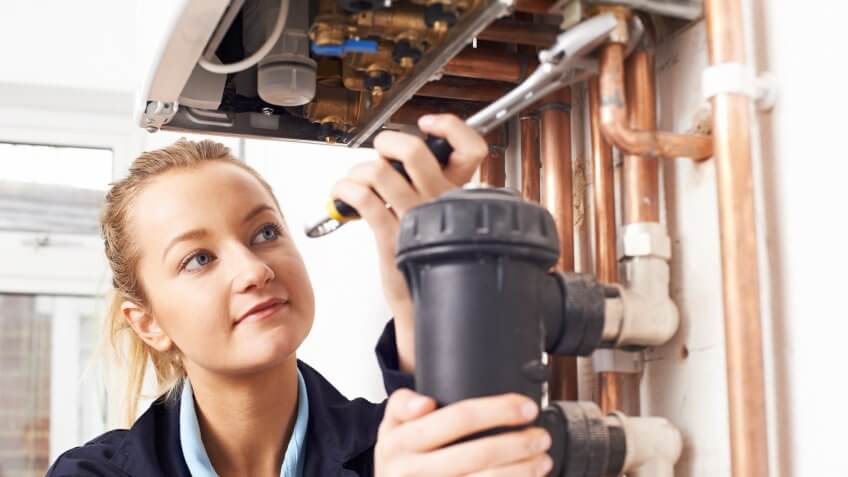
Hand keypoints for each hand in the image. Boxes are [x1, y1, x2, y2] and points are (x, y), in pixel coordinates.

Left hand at [330, 114, 487, 371]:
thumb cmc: (426, 259)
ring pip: (379, 172)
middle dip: (386, 144)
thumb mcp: (438, 220)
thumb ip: (426, 186)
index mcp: (458, 196)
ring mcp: (416, 220)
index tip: (429, 125)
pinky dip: (344, 190)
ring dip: (358, 172)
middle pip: (414, 151)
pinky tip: (342, 196)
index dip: (451, 127)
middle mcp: (441, 204)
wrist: (423, 307)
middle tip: (380, 152)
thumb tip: (396, 156)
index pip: (471, 148)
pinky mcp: (391, 238)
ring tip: (356, 183)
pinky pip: (363, 198)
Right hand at [375, 389, 553, 476]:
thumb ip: (403, 404)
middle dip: (519, 443)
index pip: (457, 418)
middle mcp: (410, 472)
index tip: (527, 407)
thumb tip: (426, 403)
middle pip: (480, 453)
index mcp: (399, 441)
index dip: (498, 410)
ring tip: (542, 459)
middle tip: (541, 436)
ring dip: (524, 471)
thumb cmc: (399, 457)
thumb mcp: (390, 426)